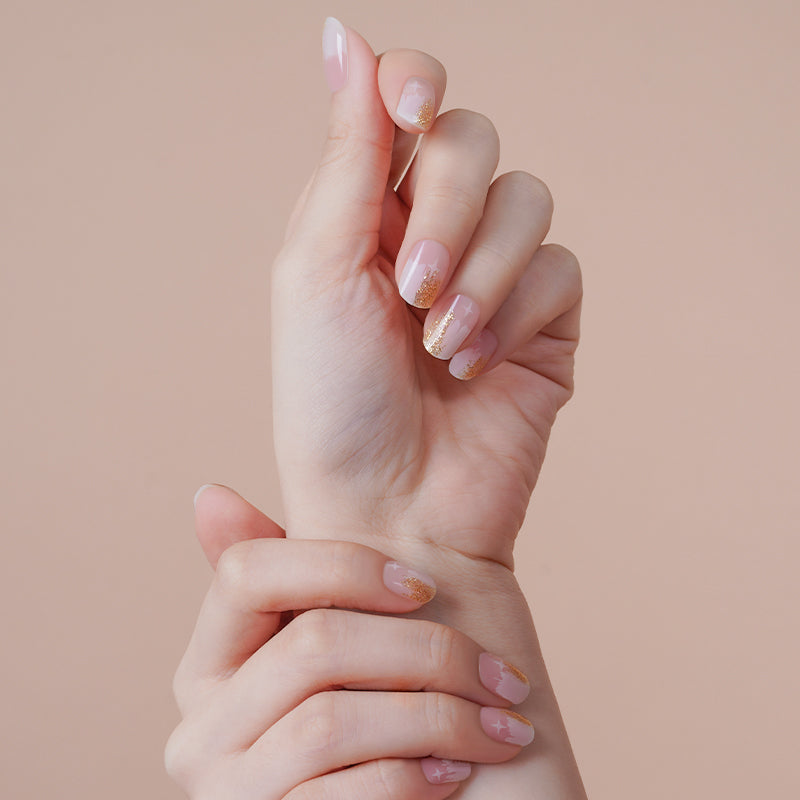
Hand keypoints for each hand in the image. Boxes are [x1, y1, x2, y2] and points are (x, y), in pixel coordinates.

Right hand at [166, 485, 535, 798]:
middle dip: (427, 652)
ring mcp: (228, 789)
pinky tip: (456, 770)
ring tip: (501, 725)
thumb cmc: (366, 719)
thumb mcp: (324, 646)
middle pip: (314, 643)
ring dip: (441, 719)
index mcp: (210, 660)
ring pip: (334, 720)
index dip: (344, 566)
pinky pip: (350, 794)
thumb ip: (286, 583)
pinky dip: (416, 777)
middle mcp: (200, 724)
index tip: (426, 585)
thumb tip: (211, 494)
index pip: (245, 572)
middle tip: (502, 675)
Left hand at [271, 21, 581, 568]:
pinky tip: (476, 365)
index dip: (416, 85)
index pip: (406, 106)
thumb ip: (349, 155)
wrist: (388, 510)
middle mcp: (431, 235)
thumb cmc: (333, 403)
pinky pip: (558, 269)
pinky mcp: (544, 321)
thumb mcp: (319, 268)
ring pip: (527, 200)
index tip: (412, 103)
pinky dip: (515, 313)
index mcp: (365, 215)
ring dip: (482, 271)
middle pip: (471, 142)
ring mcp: (493, 276)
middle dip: (447, 211)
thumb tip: (347, 35)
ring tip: (439, 343)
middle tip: (412, 291)